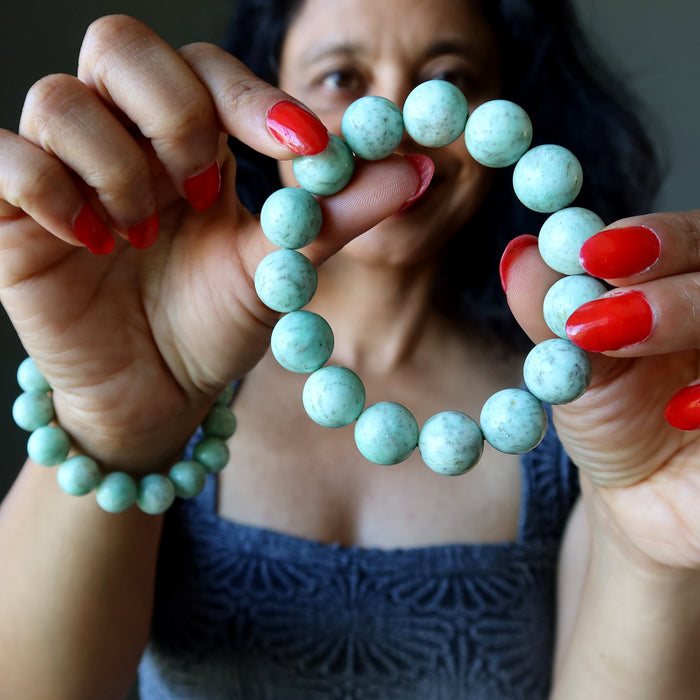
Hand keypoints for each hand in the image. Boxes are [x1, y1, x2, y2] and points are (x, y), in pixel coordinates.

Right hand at [0, 16, 422, 472]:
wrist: (157, 393)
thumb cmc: (215, 325)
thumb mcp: (278, 268)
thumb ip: (336, 214)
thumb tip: (416, 169)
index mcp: (187, 141)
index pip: (204, 66)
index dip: (250, 95)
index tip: (302, 145)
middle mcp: (121, 139)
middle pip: (120, 46)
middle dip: (175, 116)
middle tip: (204, 190)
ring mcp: (60, 171)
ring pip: (62, 100)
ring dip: (121, 170)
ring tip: (145, 237)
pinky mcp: (9, 215)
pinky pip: (6, 159)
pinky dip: (54, 194)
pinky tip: (94, 245)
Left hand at [503, 210, 699, 571]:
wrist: (647, 498)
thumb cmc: (614, 421)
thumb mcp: (574, 368)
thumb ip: (552, 312)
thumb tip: (520, 255)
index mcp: (685, 285)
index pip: (691, 239)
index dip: (653, 238)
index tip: (592, 254)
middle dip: (667, 288)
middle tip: (604, 311)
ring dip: (685, 317)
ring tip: (615, 346)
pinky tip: (679, 413)